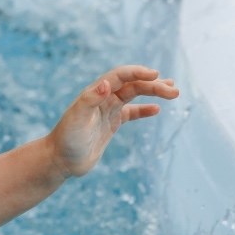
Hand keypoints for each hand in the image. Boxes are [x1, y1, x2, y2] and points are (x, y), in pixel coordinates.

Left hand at [48, 65, 179, 177]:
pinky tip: (157, 110)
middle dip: (153, 85)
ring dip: (153, 92)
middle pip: (132, 85)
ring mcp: (107, 111)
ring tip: (174, 92)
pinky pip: (131, 113)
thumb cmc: (66, 140)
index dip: (138, 73)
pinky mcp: (110, 125)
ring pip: (134, 95)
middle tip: (174, 90)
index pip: (120, 76)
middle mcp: (102, 99)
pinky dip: (144, 110)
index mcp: (94, 94)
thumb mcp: (77, 119)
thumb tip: (107, 84)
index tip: (156, 76)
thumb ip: (90, 100)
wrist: (60, 161)